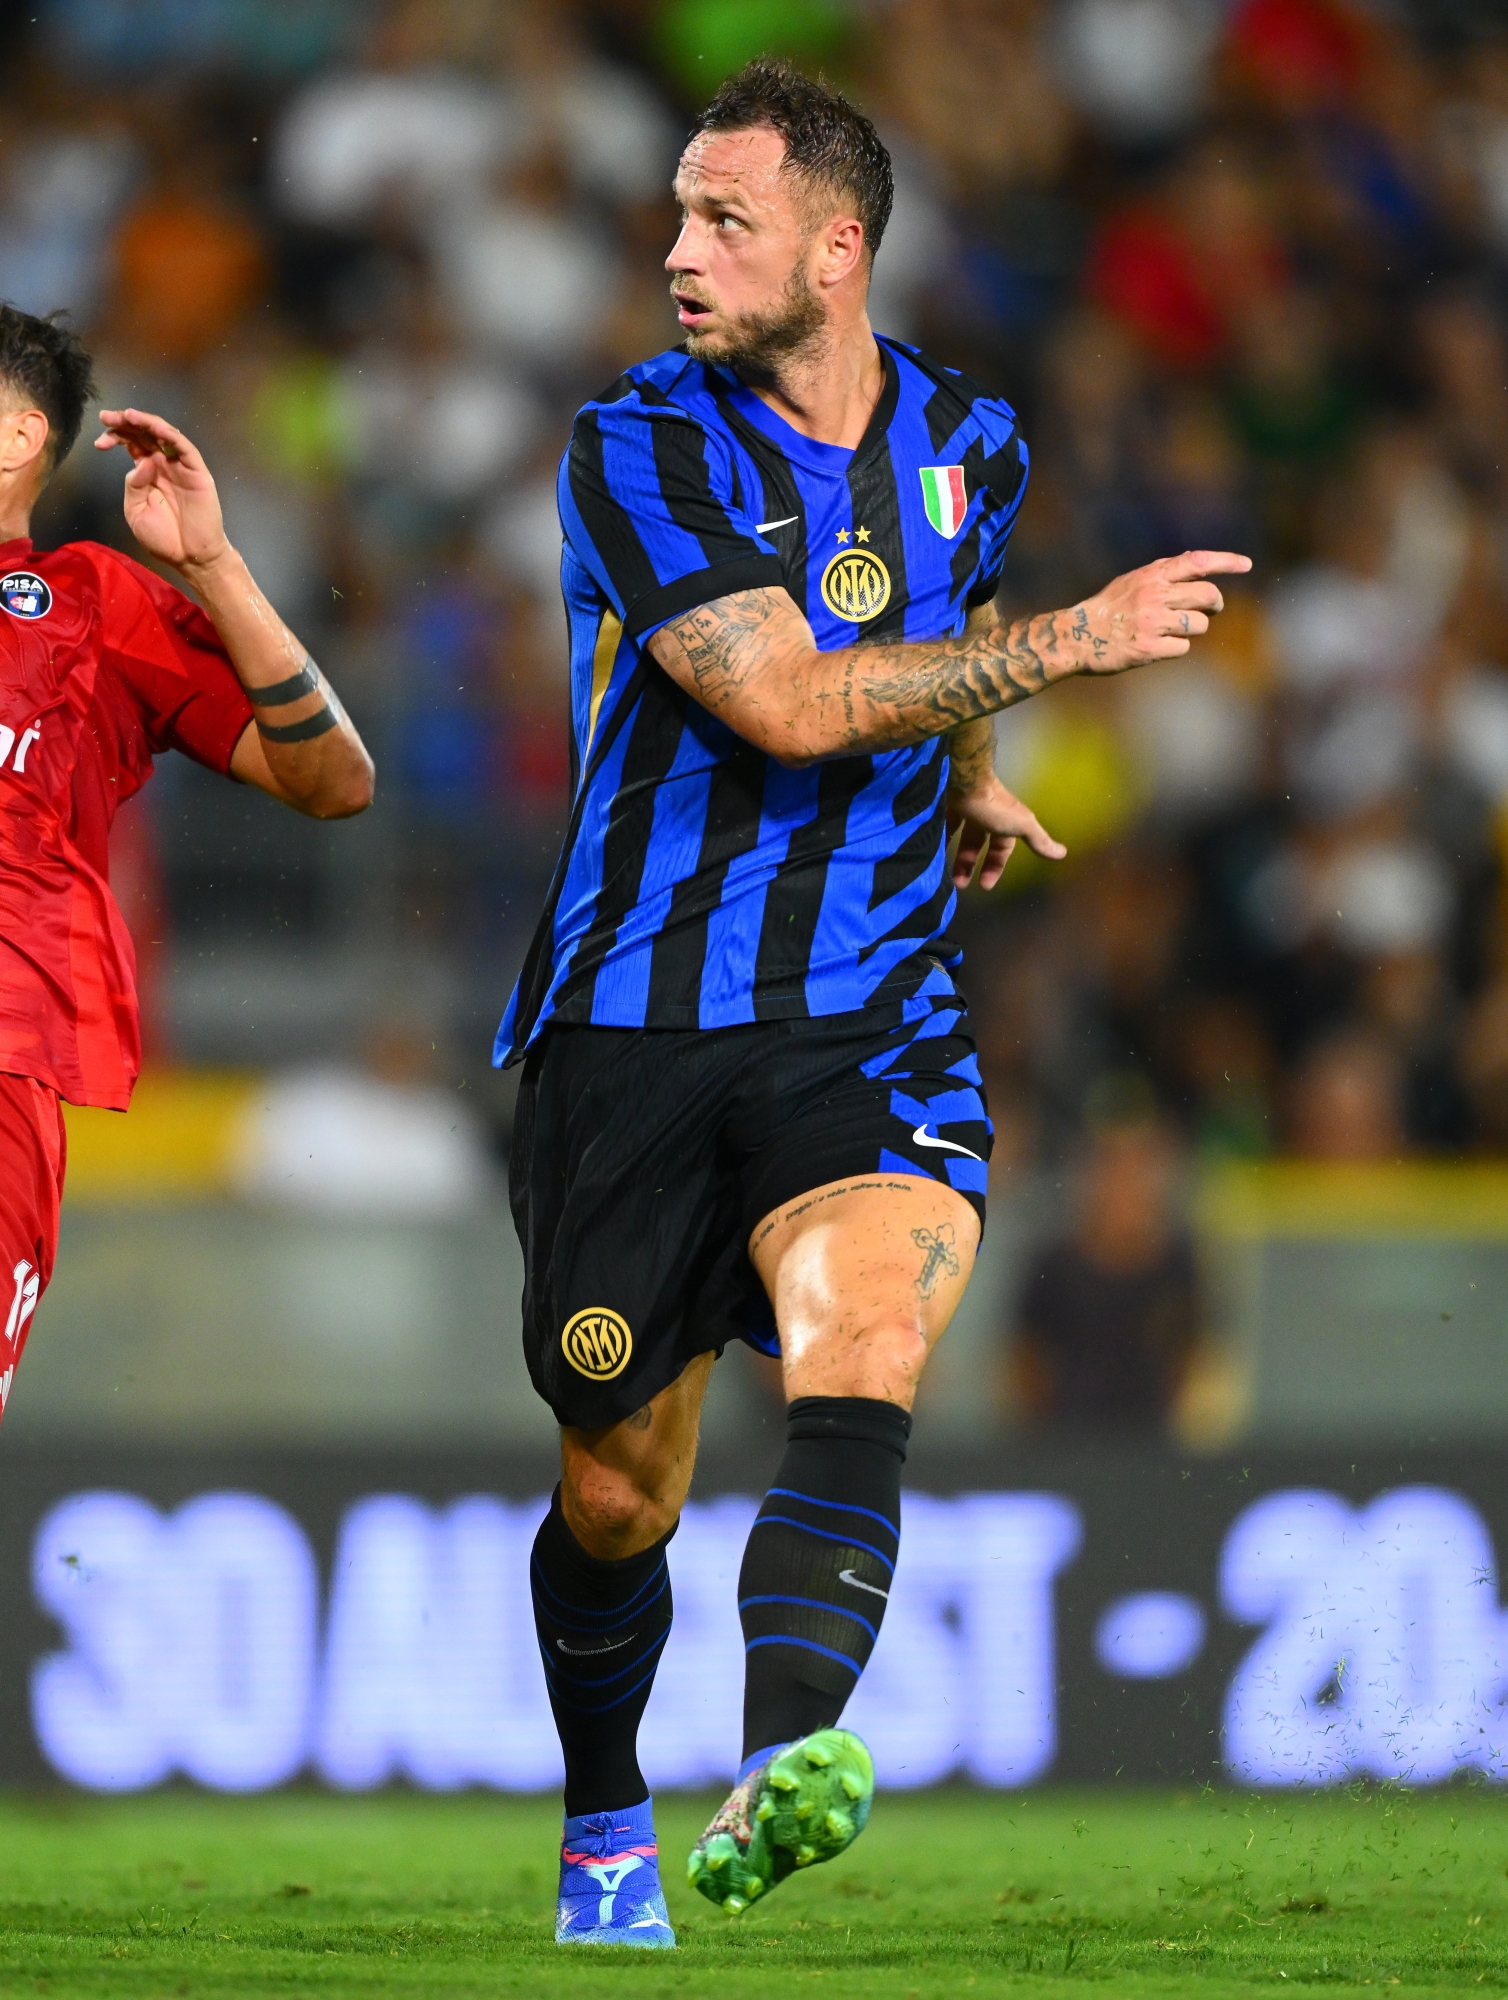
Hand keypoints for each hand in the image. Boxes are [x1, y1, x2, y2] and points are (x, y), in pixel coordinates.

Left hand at [95, 409, 229, 574]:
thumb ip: (133, 486)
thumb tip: (141, 462)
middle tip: (107, 416)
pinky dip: (172, 436)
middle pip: (144, 434)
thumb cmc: (164, 539)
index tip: (99, 443)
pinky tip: (157, 429)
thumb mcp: (135, 512)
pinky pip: (185, 449)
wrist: (189, 557)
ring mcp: (180, 467)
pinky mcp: (197, 473)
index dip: (115, 437)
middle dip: (124, 423)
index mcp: (147, 472)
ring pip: (164, 435)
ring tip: (128, 415)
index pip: (131, 444)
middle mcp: (163, 464)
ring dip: (146, 422)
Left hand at [947, 773, 1065, 889]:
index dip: (996, 866)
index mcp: (1005, 820)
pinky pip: (942, 823)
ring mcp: (966, 807)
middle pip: (977, 843)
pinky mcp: (946, 802)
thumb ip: (1038, 840)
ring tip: (941, 872)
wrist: (966, 779)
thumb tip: (1063, 854)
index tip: (985, 886)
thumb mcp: (1022, 825)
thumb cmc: (995, 806)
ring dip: (953, 854)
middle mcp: (986, 813)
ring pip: (959, 834)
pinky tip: (931, 850)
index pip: (1001, 847)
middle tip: (959, 885)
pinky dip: (939, 837)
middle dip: (969, 864)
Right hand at [1068, 549, 1252, 675]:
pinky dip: (1176, 648)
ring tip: (1172, 630)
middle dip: (1214, 605)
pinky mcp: (1149, 648)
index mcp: (1151, 575)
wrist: (1077, 636)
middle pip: (1208, 596)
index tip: (1246, 565)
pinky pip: (1183, 647)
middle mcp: (1154, 595)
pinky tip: (1158, 646)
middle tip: (1210, 610)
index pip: (1197, 561)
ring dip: (1193, 629)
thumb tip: (1200, 572)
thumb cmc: (1109, 609)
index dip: (1226, 562)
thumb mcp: (1132, 581)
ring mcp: (1153, 622)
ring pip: (1199, 624)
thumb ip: (1163, 575)